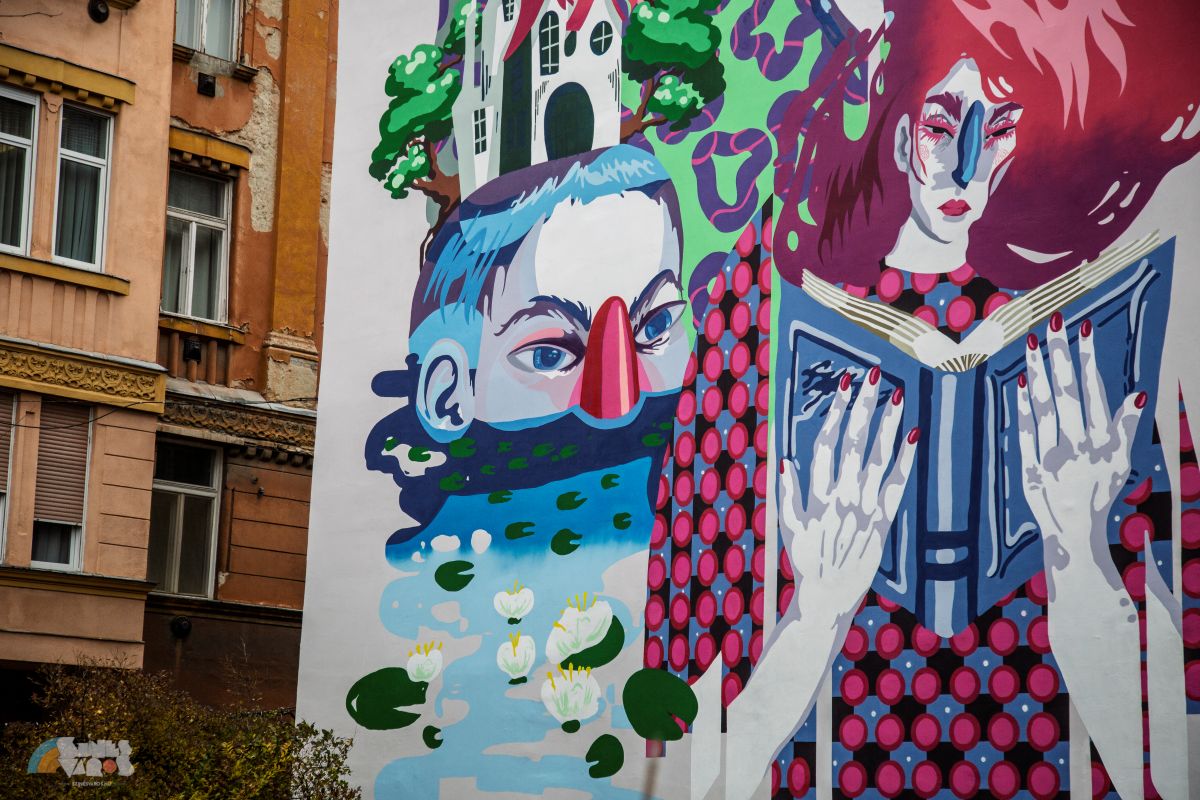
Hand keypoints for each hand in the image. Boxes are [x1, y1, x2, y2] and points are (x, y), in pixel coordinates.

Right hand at [779, 366, 917, 622]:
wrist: (829, 595)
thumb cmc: (806, 560)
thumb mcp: (788, 527)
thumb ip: (788, 494)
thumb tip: (784, 461)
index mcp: (817, 495)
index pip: (827, 444)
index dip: (836, 413)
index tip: (843, 387)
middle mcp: (842, 497)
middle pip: (855, 442)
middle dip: (863, 407)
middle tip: (872, 376)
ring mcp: (865, 508)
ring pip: (879, 458)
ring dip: (887, 424)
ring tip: (896, 396)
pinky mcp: (884, 521)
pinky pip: (898, 484)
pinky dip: (905, 459)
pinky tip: (913, 435)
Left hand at [1016, 313, 1146, 554]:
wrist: (1074, 532)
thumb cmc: (1099, 491)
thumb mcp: (1121, 461)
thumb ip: (1126, 426)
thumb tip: (1138, 392)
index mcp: (1102, 441)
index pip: (1093, 391)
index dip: (1087, 359)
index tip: (1083, 329)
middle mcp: (1077, 445)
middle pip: (1066, 391)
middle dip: (1060, 354)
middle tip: (1053, 321)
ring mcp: (1050, 456)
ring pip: (1042, 406)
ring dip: (1037, 372)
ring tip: (1031, 342)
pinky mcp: (1028, 467)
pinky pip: (1024, 431)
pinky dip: (1022, 407)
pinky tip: (1020, 383)